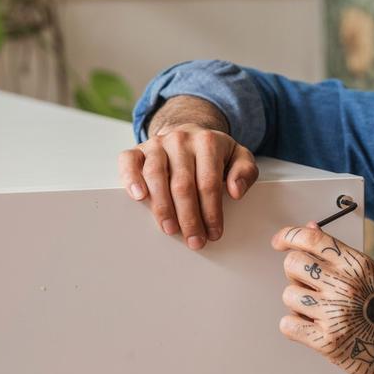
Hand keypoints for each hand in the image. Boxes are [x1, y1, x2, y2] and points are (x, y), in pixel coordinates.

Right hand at [119, 117, 258, 249]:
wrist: (187, 133)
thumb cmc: (212, 152)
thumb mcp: (238, 156)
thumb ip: (245, 171)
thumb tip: (236, 191)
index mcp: (208, 142)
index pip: (209, 182)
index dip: (211, 211)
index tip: (214, 232)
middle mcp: (180, 140)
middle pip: (183, 184)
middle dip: (189, 217)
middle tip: (194, 240)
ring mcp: (157, 144)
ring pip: (156, 176)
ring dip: (162, 207)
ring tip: (170, 229)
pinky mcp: (138, 149)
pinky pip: (129, 161)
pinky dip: (131, 179)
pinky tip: (139, 197)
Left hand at [271, 222, 373, 373]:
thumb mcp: (369, 274)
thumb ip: (338, 253)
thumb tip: (310, 228)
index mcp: (357, 265)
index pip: (311, 239)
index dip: (288, 236)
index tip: (279, 242)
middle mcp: (346, 286)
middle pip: (292, 264)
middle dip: (295, 275)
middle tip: (309, 287)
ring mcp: (336, 314)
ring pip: (288, 295)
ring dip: (297, 304)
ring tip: (319, 312)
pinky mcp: (327, 341)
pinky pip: (287, 324)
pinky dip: (295, 327)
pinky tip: (313, 328)